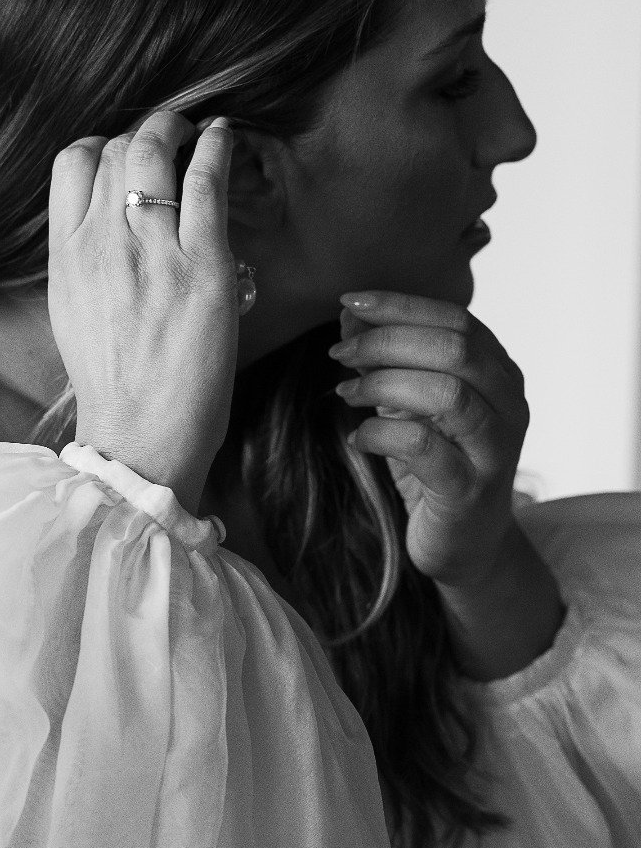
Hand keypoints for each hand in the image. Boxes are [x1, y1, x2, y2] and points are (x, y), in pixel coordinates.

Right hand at [47, 111, 237, 514]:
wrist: (139, 438)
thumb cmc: (113, 383)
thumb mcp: (72, 310)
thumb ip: (83, 258)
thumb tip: (105, 219)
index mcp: (67, 255)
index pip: (71, 162)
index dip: (100, 144)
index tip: (123, 151)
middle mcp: (103, 244)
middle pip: (115, 148)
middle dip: (144, 132)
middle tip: (169, 134)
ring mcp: (153, 252)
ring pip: (154, 151)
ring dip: (177, 128)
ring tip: (194, 130)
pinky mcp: (203, 267)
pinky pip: (206, 183)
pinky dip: (217, 147)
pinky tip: (225, 136)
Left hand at [329, 291, 529, 588]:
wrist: (467, 544)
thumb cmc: (437, 464)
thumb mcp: (410, 403)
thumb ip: (388, 359)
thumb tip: (350, 316)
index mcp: (499, 373)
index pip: (457, 319)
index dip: (401, 305)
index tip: (349, 302)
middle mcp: (508, 405)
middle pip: (456, 349)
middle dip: (388, 342)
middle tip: (339, 353)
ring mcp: (495, 450)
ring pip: (448, 394)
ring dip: (384, 384)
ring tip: (346, 393)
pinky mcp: (469, 491)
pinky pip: (424, 448)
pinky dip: (381, 433)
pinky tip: (358, 437)